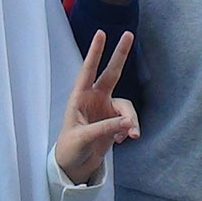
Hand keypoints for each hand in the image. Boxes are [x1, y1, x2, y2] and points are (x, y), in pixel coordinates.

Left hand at [55, 30, 140, 183]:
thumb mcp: (83, 138)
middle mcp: (94, 99)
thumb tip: (128, 124)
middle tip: (129, 34)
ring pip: (126, 107)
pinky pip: (129, 121)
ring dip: (131, 120)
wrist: (74, 167)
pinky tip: (120, 142)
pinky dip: (128, 130)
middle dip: (120, 55)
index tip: (101, 33)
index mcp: (80, 97)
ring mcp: (106, 110)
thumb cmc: (70, 149)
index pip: (88, 70)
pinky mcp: (115, 123)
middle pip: (112, 73)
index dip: (95, 52)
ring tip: (132, 136)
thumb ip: (105, 129)